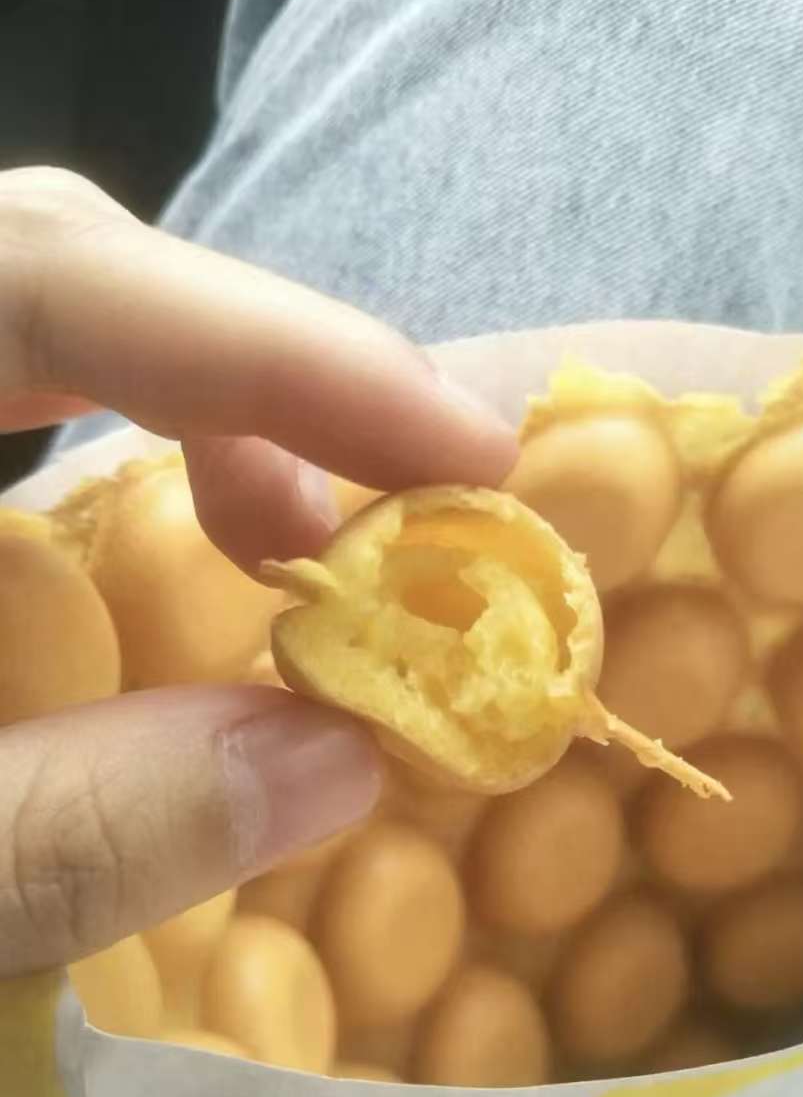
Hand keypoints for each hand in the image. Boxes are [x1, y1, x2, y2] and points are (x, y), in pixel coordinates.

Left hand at [0, 167, 516, 974]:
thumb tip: (332, 765)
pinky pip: (39, 389)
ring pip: (69, 320)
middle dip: (273, 373)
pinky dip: (159, 455)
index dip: (276, 350)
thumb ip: (75, 829)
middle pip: (77, 267)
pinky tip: (226, 553)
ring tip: (325, 549)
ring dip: (223, 416)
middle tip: (422, 503)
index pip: (52, 274)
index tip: (467, 458)